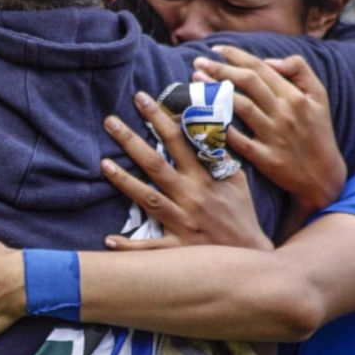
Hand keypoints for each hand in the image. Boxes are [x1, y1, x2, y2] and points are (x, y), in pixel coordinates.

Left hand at [101, 92, 270, 250]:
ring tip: (103, 164)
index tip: (141, 99)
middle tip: (109, 121)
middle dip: (131, 140)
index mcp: (204, 177)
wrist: (251, 255)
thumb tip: (205, 126)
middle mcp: (190, 196)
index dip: (159, 118)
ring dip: (123, 181)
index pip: (178, 141)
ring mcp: (182, 222)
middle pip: (155, 164)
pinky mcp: (177, 247)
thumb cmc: (241, 214)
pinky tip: (109, 240)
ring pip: (148, 198)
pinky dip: (129, 246)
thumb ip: (219, 155)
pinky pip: (149, 248)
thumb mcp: (237, 179)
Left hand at [193, 45, 345, 212]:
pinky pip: (239, 141)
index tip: (215, 49)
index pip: (260, 68)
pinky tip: (204, 117)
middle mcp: (283, 113)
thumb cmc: (318, 132)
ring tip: (196, 82)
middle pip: (247, 82)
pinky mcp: (266, 158)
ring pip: (240, 106)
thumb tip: (269, 60)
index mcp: (294, 96)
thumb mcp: (319, 96)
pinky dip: (222, 129)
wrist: (323, 176)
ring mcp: (273, 136)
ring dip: (216, 91)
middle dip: (219, 68)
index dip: (235, 55)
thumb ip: (299, 70)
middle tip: (198, 61)